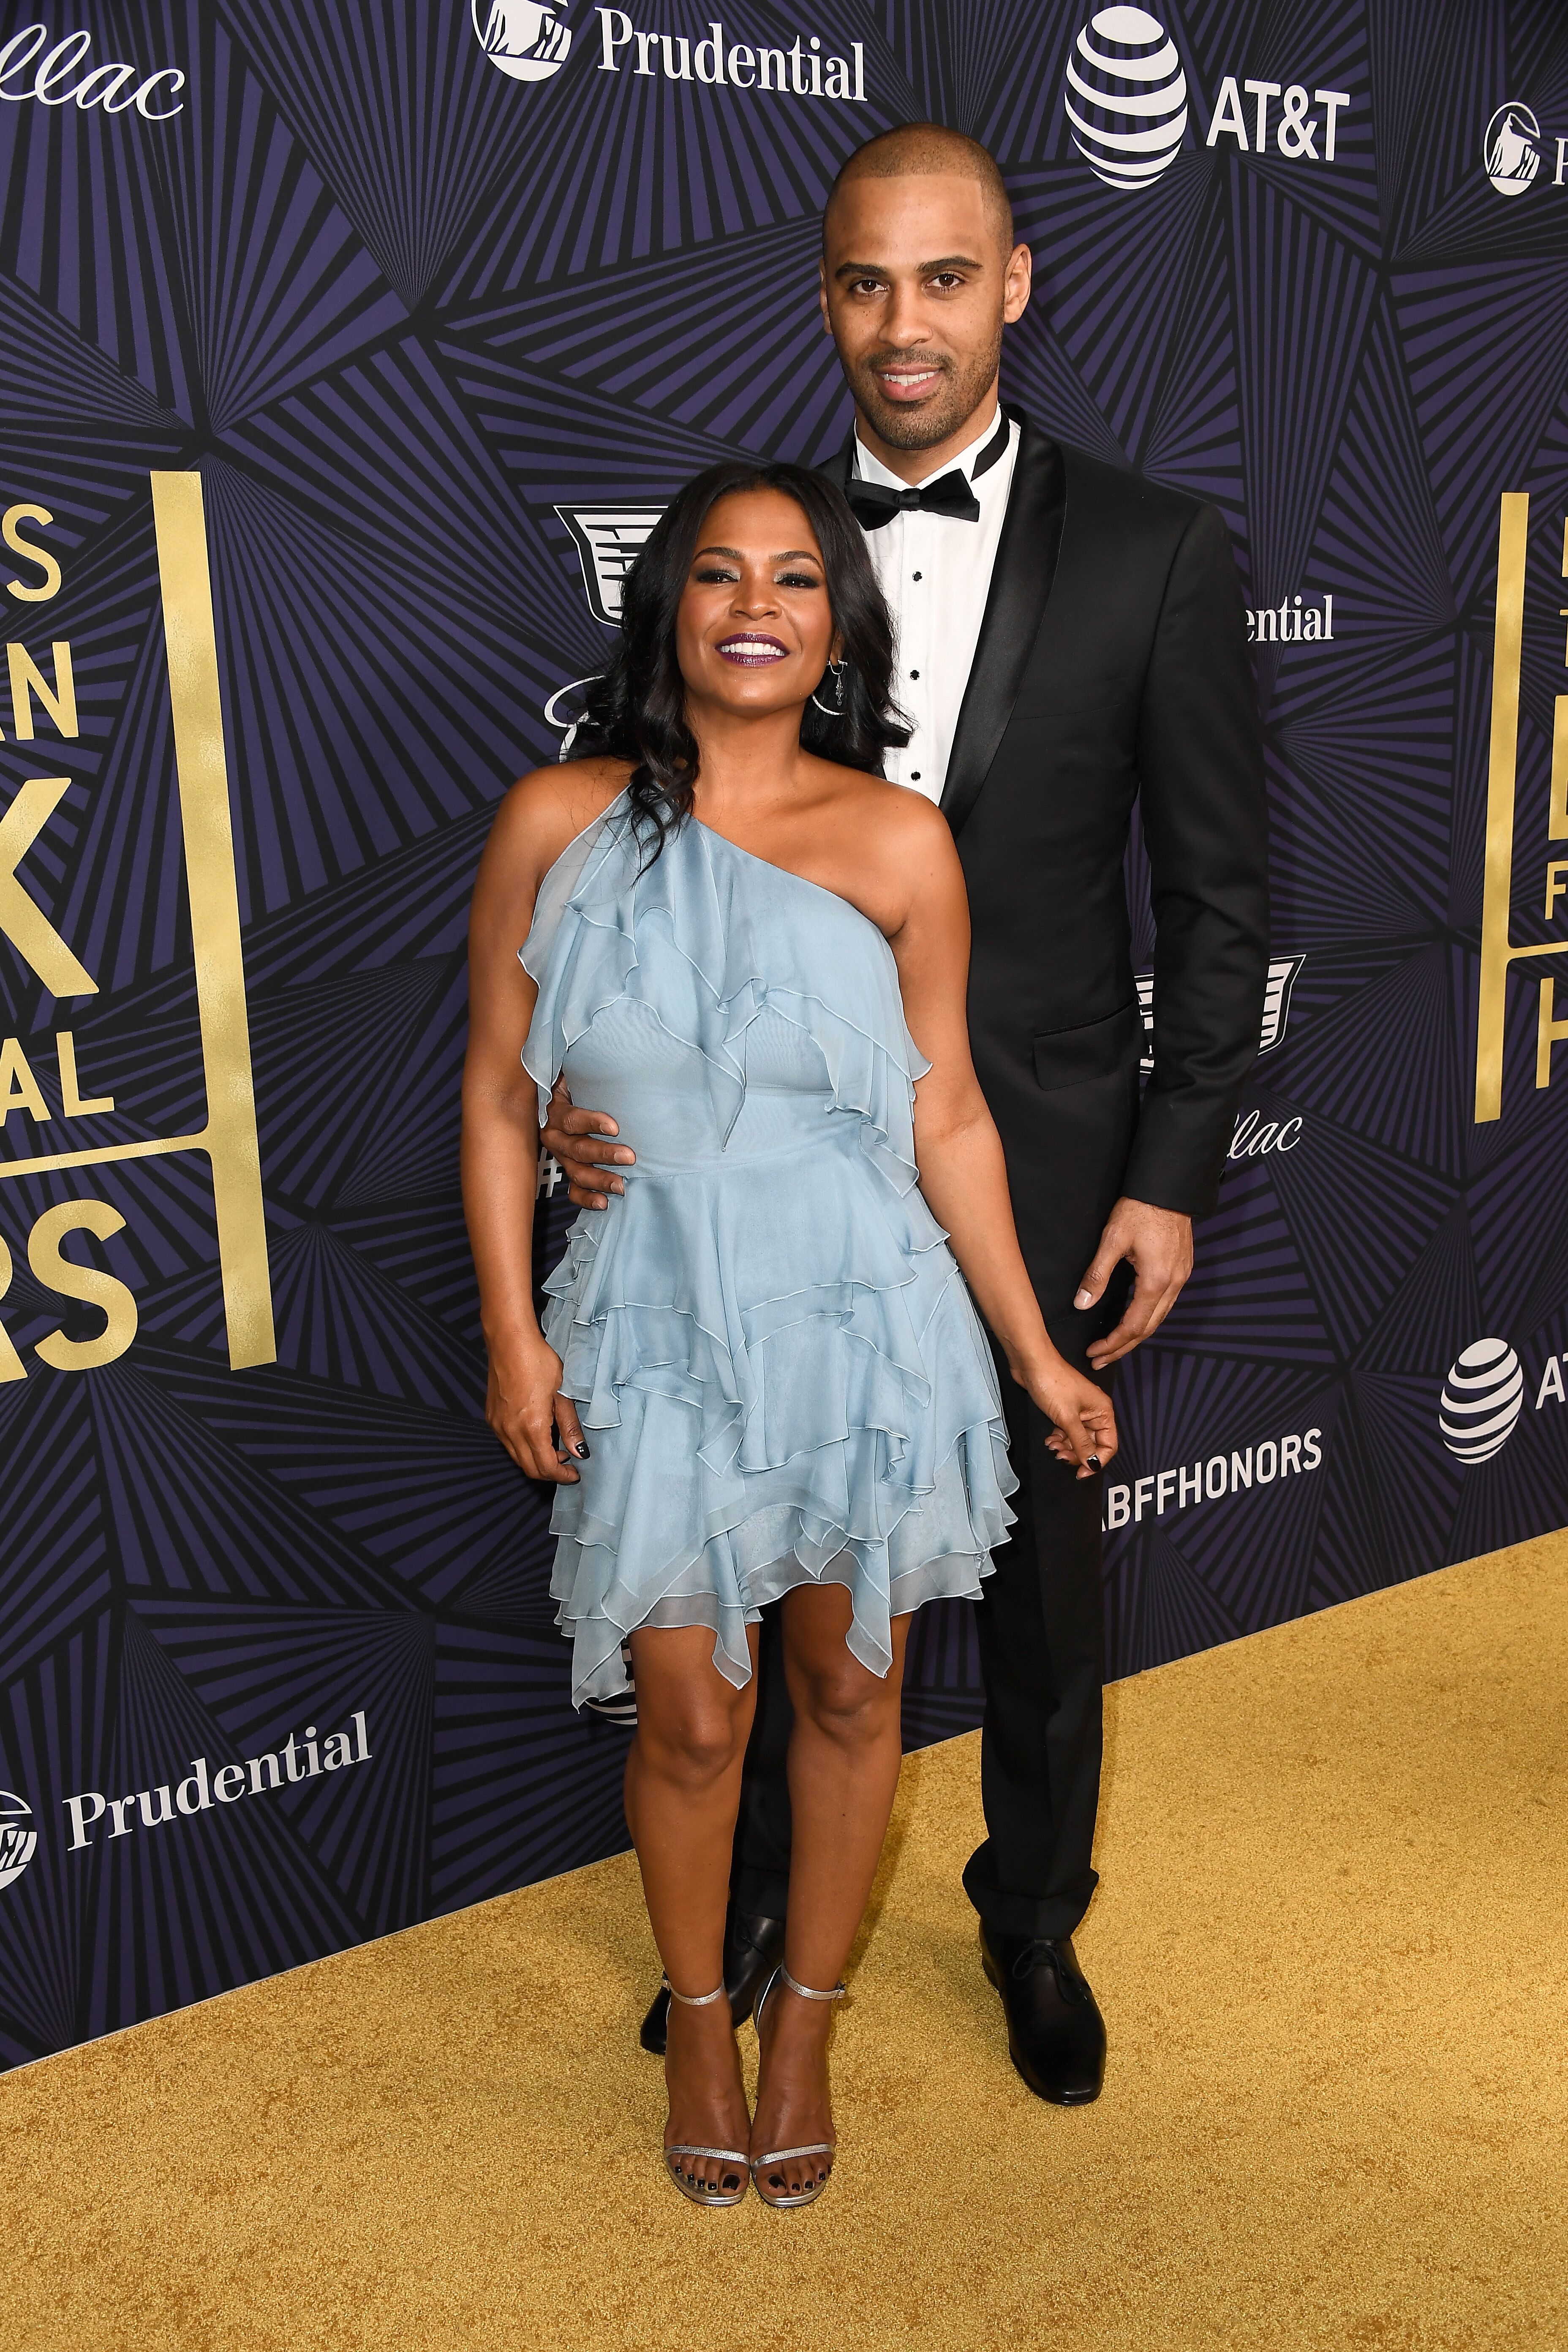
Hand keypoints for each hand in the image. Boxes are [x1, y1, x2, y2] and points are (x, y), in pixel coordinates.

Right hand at [485, 1335, 587, 1482]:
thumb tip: (579, 1452)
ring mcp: (497, 1425)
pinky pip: (507, 1444)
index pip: (546, 1467)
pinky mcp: (491, 1417)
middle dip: (549, 1473)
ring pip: (517, 1458)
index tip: (575, 1474)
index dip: (562, 1476)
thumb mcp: (562, 1393)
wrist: (509, 1342)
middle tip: (567, 1464)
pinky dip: (523, 1449)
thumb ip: (569, 1426)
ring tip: (555, 1449)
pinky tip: (537, 1435)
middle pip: (529, 1469)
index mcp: (531, 1427)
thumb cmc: (538, 1362)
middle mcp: (510, 1431)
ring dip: (536, 1461)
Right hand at [540, 1075, 634, 1210]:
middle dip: (603, 1154)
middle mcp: (553, 1135)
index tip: (615, 1127)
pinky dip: (587, 1198)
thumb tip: (616, 1060)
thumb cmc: (578, 1083)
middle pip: (576, 1148)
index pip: (571, 1118)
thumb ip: (588, 1072)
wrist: (560, 1096)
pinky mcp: (567, 1169)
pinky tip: (603, 1203)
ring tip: (622, 1186)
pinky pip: (573, 1189)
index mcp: (554, 1111)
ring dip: (599, 1180)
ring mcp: (561, 1156)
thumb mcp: (576, 1074)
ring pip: (576, 1171)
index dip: (591, 1123)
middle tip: (630, 1157)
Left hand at [1024, 1358, 1117, 1477]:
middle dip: (1077, 1454)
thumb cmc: (1053, 1382)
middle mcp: (1094, 1411)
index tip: (1082, 1472)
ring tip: (1053, 1446)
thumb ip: (1081, 1443)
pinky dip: (1059, 1438)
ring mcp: (1079, 1411)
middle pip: (1092, 1444)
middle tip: (1062, 1457)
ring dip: (1066, 1447)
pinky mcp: (1065, 1409)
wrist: (1031, 1363)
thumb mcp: (1068, 1418)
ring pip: (1078, 1439)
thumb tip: (1092, 1464)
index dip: (1097, 1461)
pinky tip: (1050, 1440)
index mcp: (1103, 1411)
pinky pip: (1067, 1431)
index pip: (1109, 1445)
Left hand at [1076, 1196, 1192, 1369]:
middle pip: (1149, 1329)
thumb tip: (1081, 1304)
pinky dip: (1148, 1318)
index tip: (1093, 1353)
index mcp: (1155, 1281)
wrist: (1169, 1187)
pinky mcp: (1182, 1269)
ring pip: (1159, 1318)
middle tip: (1100, 1359)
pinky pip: (1165, 1303)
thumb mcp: (1112, 1240)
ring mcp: (1181, 1277)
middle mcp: (1173, 1284)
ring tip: (1114, 1346)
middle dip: (1123, 1347)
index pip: (1133, 1326)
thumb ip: (1097, 1275)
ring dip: (1137, 1335)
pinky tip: (1134, 1319)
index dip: (1113, 1344)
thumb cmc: (1140, 1209)